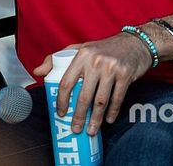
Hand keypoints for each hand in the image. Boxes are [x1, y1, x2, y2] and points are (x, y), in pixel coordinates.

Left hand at [33, 32, 152, 134]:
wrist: (134, 43)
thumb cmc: (103, 48)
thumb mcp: (79, 48)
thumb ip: (56, 58)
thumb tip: (38, 72)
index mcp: (81, 55)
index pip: (66, 81)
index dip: (62, 100)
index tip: (60, 113)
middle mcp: (95, 61)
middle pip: (83, 95)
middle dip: (78, 116)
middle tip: (75, 129)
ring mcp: (111, 68)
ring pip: (100, 100)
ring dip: (95, 119)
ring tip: (91, 130)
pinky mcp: (125, 75)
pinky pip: (117, 98)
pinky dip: (112, 112)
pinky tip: (108, 120)